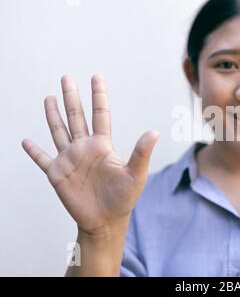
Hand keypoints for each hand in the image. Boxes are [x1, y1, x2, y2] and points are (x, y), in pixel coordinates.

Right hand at [22, 74, 158, 236]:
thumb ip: (142, 152)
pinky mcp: (57, 174)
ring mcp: (70, 159)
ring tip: (49, 97)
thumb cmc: (123, 198)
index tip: (96, 77)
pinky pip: (43, 159)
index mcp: (103, 145)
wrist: (106, 220)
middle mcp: (85, 148)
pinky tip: (26, 141)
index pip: (100, 114)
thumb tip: (155, 131)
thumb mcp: (135, 174)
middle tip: (67, 77)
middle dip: (72, 97)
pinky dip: (34, 151)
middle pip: (76, 117)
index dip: (98, 96)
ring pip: (59, 131)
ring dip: (53, 115)